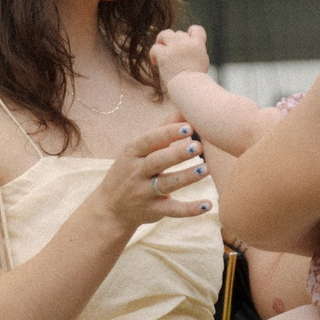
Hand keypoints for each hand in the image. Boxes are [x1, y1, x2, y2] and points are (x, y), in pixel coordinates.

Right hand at [91, 119, 211, 234]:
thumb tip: (183, 109)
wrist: (111, 208)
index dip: (168, 133)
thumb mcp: (138, 150)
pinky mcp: (153, 211)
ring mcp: (143, 193)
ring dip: (186, 177)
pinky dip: (190, 209)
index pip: (149, 140)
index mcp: (132, 152)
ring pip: (166, 184)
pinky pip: (173, 210)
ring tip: (206, 169)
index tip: (188, 127)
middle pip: (157, 161)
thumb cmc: (131, 170)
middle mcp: (136, 172)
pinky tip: (208, 205)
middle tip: (198, 146)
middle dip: (177, 154)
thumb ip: (161, 131)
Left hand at [150, 26, 210, 88]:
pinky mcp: (164, 55)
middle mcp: (186, 42)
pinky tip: (156, 63)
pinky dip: (153, 54)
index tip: (187, 42)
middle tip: (172, 55)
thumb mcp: (202, 62)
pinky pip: (155, 48)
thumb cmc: (197, 80)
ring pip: (165, 34)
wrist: (190, 86)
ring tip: (161, 52)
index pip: (196, 29)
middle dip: (175, 43)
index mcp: (198, 44)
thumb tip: (191, 47)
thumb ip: (196, 52)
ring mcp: (175, 47)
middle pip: (179, 34)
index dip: (190, 33)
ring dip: (162, 41)